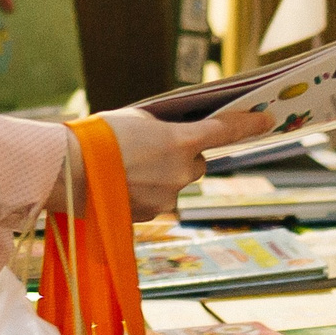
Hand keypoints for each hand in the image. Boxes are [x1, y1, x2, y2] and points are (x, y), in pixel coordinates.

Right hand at [47, 108, 275, 221]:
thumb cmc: (97, 136)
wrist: (66, 170)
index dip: (250, 124)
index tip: (269, 120)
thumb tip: (177, 136)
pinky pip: (157, 200)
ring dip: (161, 176)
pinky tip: (120, 184)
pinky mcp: (150, 215)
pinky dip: (145, 192)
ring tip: (127, 168)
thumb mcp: (135, 119)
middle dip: (182, 157)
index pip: (226, 131)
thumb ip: (164, 128)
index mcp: (180, 141)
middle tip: (154, 149)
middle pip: (197, 164)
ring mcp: (167, 197)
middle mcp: (182, 171)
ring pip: (176, 184)